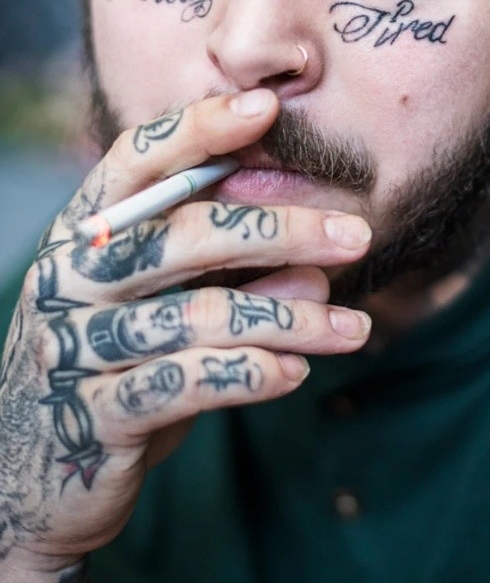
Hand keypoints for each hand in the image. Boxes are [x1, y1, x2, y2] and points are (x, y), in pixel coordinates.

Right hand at [0, 89, 371, 571]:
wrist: (40, 475)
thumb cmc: (119, 364)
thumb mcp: (170, 308)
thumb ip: (231, 278)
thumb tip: (317, 270)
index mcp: (84, 233)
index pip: (135, 162)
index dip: (198, 130)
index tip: (267, 107)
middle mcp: (69, 279)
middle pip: (181, 235)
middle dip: (279, 230)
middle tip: (357, 235)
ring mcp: (72, 347)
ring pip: (196, 316)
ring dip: (289, 320)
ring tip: (354, 328)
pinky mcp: (92, 416)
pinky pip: (181, 384)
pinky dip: (248, 374)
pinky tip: (296, 373)